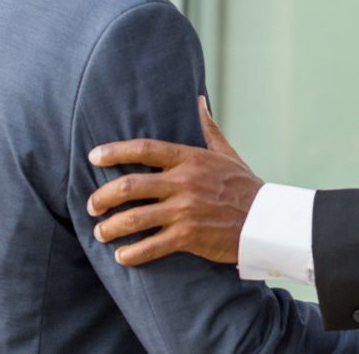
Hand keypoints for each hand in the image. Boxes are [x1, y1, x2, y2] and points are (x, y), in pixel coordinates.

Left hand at [86, 96, 263, 265]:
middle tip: (92, 205)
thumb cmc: (245, 187)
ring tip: (101, 233)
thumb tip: (198, 101)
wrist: (266, 222)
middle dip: (102, 197)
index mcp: (190, 159)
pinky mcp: (189, 237)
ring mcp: (185, 210)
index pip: (144, 149)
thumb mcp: (227, 154)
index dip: (114, 151)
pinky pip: (151, 246)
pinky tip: (122, 257)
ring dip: (110, 228)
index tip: (93, 157)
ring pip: (133, 219)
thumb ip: (207, 129)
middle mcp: (183, 183)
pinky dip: (132, 254)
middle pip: (128, 186)